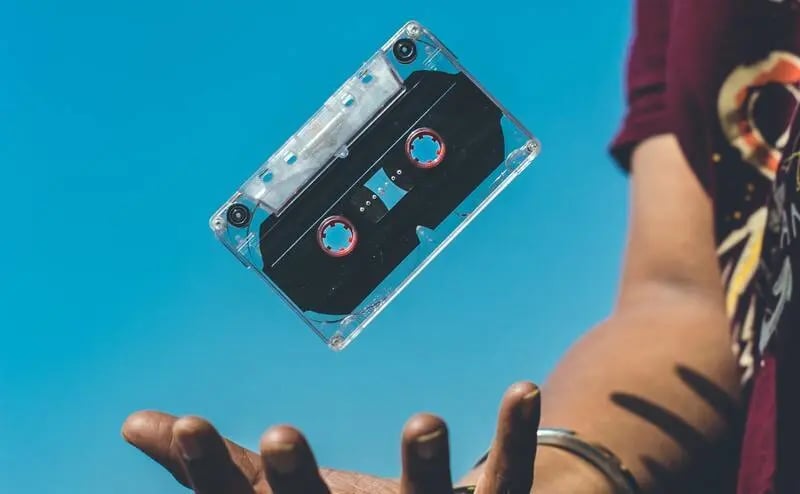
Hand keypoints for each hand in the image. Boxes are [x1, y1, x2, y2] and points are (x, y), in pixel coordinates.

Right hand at [121, 381, 541, 493]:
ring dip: (424, 467)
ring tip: (424, 422)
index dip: (209, 469)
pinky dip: (513, 435)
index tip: (188, 423)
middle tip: (281, 436)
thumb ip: (213, 465)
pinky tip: (523, 387)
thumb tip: (137, 422)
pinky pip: (505, 475)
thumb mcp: (272, 492)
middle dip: (299, 480)